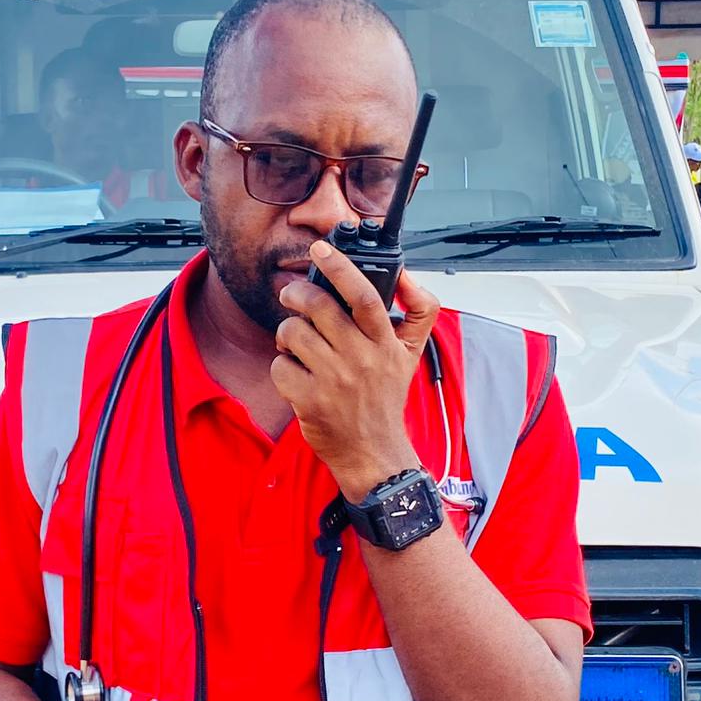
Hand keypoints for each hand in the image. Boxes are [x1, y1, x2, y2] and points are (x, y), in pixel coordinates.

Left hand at [274, 244, 438, 499]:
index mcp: (386, 343)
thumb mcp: (412, 354)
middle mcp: (361, 359)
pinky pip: (280, 365)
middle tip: (291, 294)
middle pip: (320, 307)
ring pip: (293, 333)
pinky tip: (294, 371)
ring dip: (287, 330)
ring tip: (295, 340)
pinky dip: (281, 364)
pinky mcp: (309, 401)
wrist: (373, 452)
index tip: (320, 248)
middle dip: (297, 293)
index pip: (364, 296)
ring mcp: (334, 381)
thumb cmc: (386, 398)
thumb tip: (407, 275)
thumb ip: (420, 311)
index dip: (340, 268)